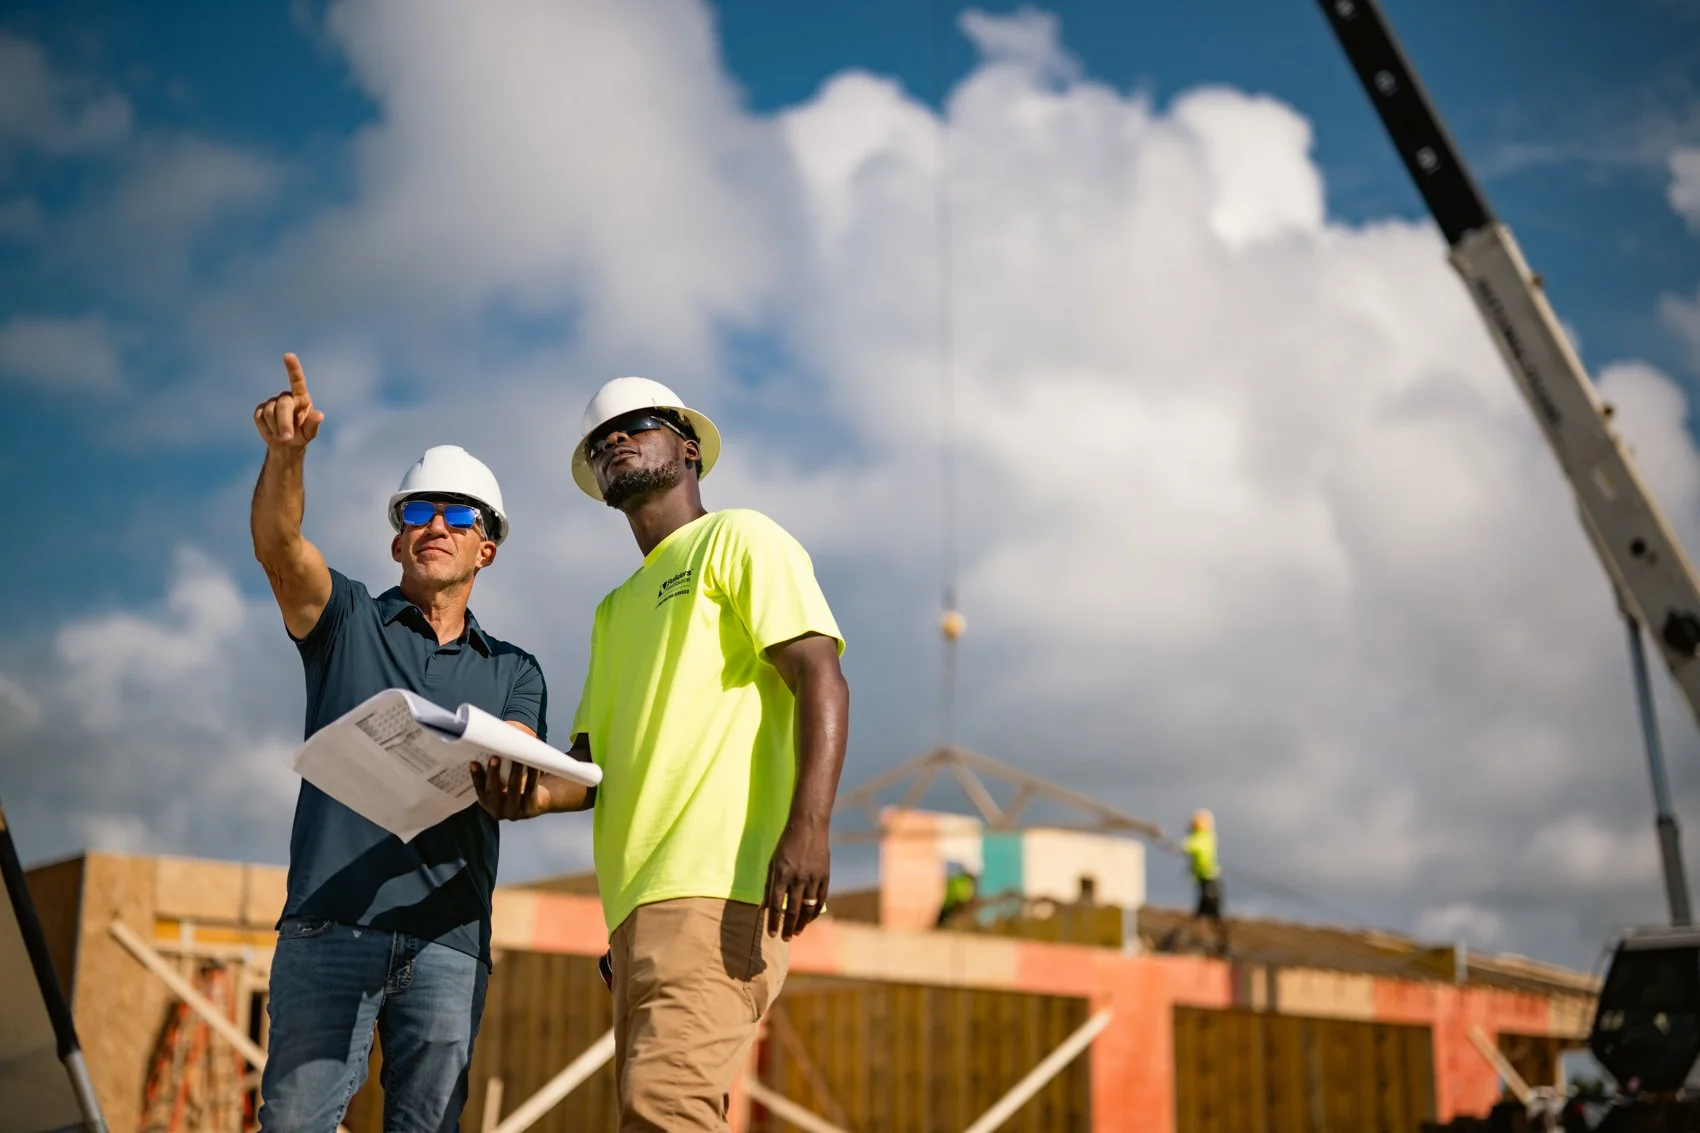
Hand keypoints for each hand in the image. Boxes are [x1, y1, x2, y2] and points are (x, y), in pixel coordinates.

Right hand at [254, 353, 323, 448]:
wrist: (286, 444)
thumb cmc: (302, 434)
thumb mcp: (310, 432)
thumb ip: (313, 424)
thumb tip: (319, 415)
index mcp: (301, 398)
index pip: (297, 380)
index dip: (293, 368)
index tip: (288, 355)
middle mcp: (286, 397)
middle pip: (283, 405)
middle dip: (284, 422)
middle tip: (287, 437)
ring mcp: (272, 402)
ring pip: (270, 413)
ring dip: (277, 428)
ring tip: (283, 435)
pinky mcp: (260, 409)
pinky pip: (260, 418)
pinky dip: (267, 429)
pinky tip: (272, 431)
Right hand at [470, 756, 554, 819]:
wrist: (537, 804)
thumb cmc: (516, 789)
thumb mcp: (502, 785)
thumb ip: (495, 774)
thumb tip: (492, 748)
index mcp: (488, 804)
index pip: (480, 790)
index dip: (476, 777)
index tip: (474, 762)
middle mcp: (498, 811)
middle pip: (493, 791)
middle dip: (493, 773)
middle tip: (495, 757)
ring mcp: (515, 812)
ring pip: (514, 790)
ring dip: (514, 772)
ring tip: (516, 757)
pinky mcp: (530, 809)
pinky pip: (531, 789)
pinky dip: (532, 775)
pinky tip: (533, 764)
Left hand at [763, 815, 829, 939]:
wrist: (808, 826)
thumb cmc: (786, 843)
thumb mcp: (773, 862)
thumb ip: (770, 884)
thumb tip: (764, 906)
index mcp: (781, 874)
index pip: (777, 904)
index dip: (774, 921)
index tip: (772, 934)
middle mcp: (797, 878)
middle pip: (793, 910)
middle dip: (788, 927)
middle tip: (785, 939)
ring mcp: (813, 877)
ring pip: (808, 907)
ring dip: (802, 923)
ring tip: (797, 932)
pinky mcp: (825, 876)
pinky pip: (821, 899)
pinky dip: (816, 911)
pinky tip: (810, 918)